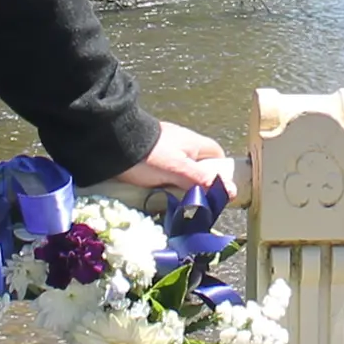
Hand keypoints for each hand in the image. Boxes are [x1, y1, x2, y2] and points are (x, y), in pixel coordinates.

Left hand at [114, 120, 230, 192]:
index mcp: (194, 142)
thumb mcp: (178, 170)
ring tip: (172, 201)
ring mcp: (164, 147)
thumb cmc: (150, 155)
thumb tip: (231, 191)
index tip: (215, 189)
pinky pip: (162, 170)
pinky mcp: (148, 153)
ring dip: (177, 184)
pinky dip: (162, 181)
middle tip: (192, 200)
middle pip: (198, 164)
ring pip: (179, 169)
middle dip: (196, 182)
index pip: (217, 154)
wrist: (112, 142)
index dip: (220, 171)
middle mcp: (181, 142)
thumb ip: (202, 181)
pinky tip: (156, 192)